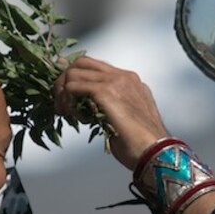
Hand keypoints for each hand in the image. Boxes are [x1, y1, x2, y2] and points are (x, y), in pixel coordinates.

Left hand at [53, 56, 168, 169]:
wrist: (154, 151)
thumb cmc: (142, 143)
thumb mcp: (127, 118)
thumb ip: (111, 106)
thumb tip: (90, 107)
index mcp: (130, 80)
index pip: (94, 67)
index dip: (74, 77)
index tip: (63, 93)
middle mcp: (122, 76)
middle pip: (81, 63)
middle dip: (63, 81)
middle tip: (60, 104)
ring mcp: (115, 81)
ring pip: (73, 74)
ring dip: (63, 94)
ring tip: (67, 114)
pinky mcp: (105, 92)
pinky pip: (73, 87)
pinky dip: (69, 102)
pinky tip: (78, 119)